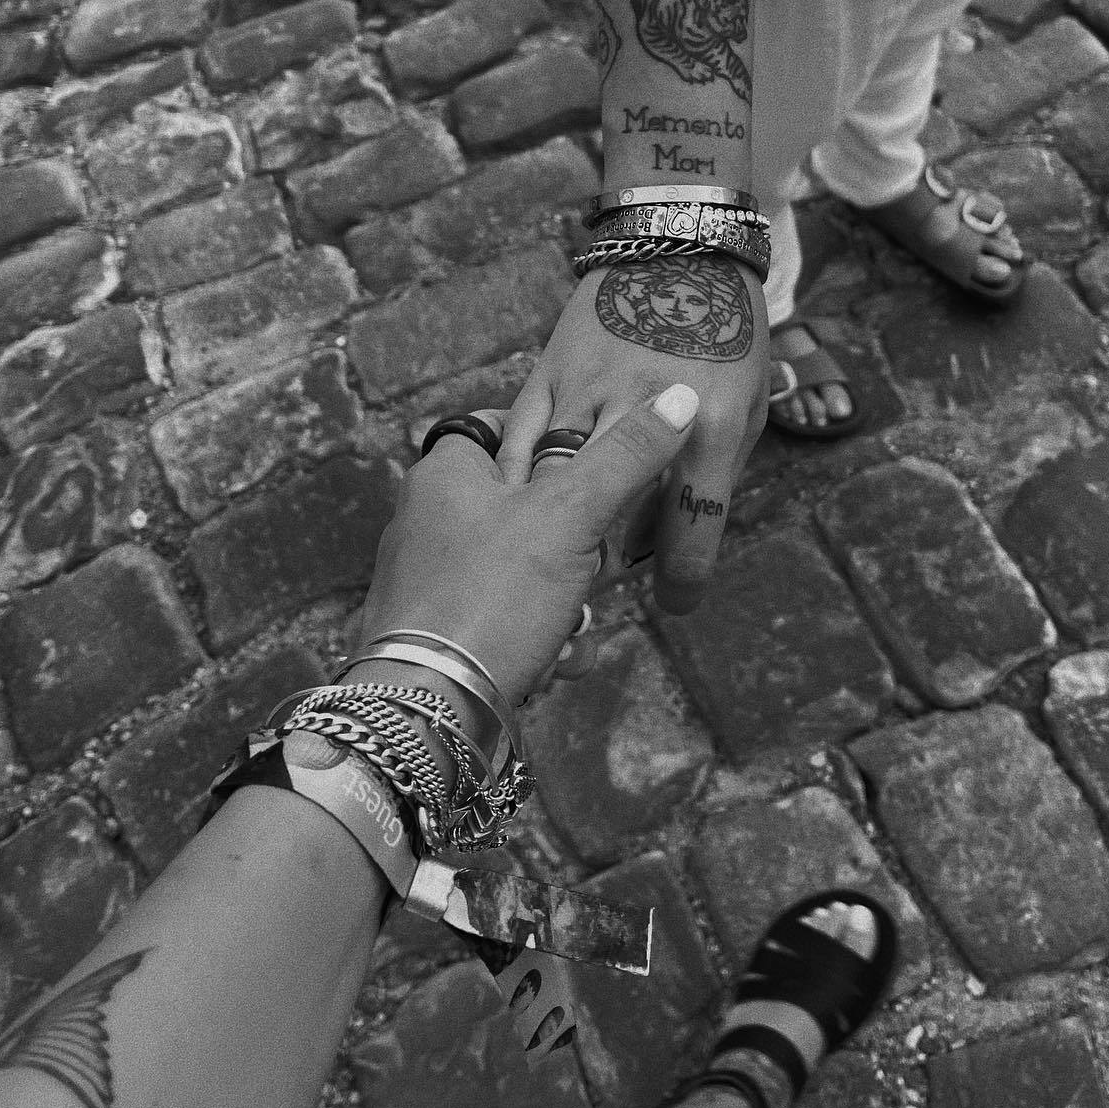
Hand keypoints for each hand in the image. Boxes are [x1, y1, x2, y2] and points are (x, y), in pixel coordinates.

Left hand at [357, 386, 698, 702]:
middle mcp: (430, 518)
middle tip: (590, 573)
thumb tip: (681, 396)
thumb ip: (628, 456)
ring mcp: (432, 577)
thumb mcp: (570, 516)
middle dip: (577, 550)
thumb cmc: (489, 599)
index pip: (502, 425)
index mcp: (445, 472)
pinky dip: (538, 640)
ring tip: (568, 629)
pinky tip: (552, 664)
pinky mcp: (440, 630)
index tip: (596, 473)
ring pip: (526, 569)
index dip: (557, 444)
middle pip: (528, 505)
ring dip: (564, 605)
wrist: (428, 711)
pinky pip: (507, 618)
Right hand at [500, 256, 767, 613]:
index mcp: (707, 426)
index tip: (675, 603)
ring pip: (553, 487)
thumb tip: (675, 539)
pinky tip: (515, 508)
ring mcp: (588, 391)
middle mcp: (643, 413)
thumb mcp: (749, 408)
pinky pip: (517, 442)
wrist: (682, 246)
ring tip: (557, 554)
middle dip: (609, 565)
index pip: (689, 532)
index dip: (681, 584)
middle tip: (613, 583)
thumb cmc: (730, 335)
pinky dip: (515, 485)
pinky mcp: (548, 373)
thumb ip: (715, 476)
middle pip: (613, 520)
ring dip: (552, 529)